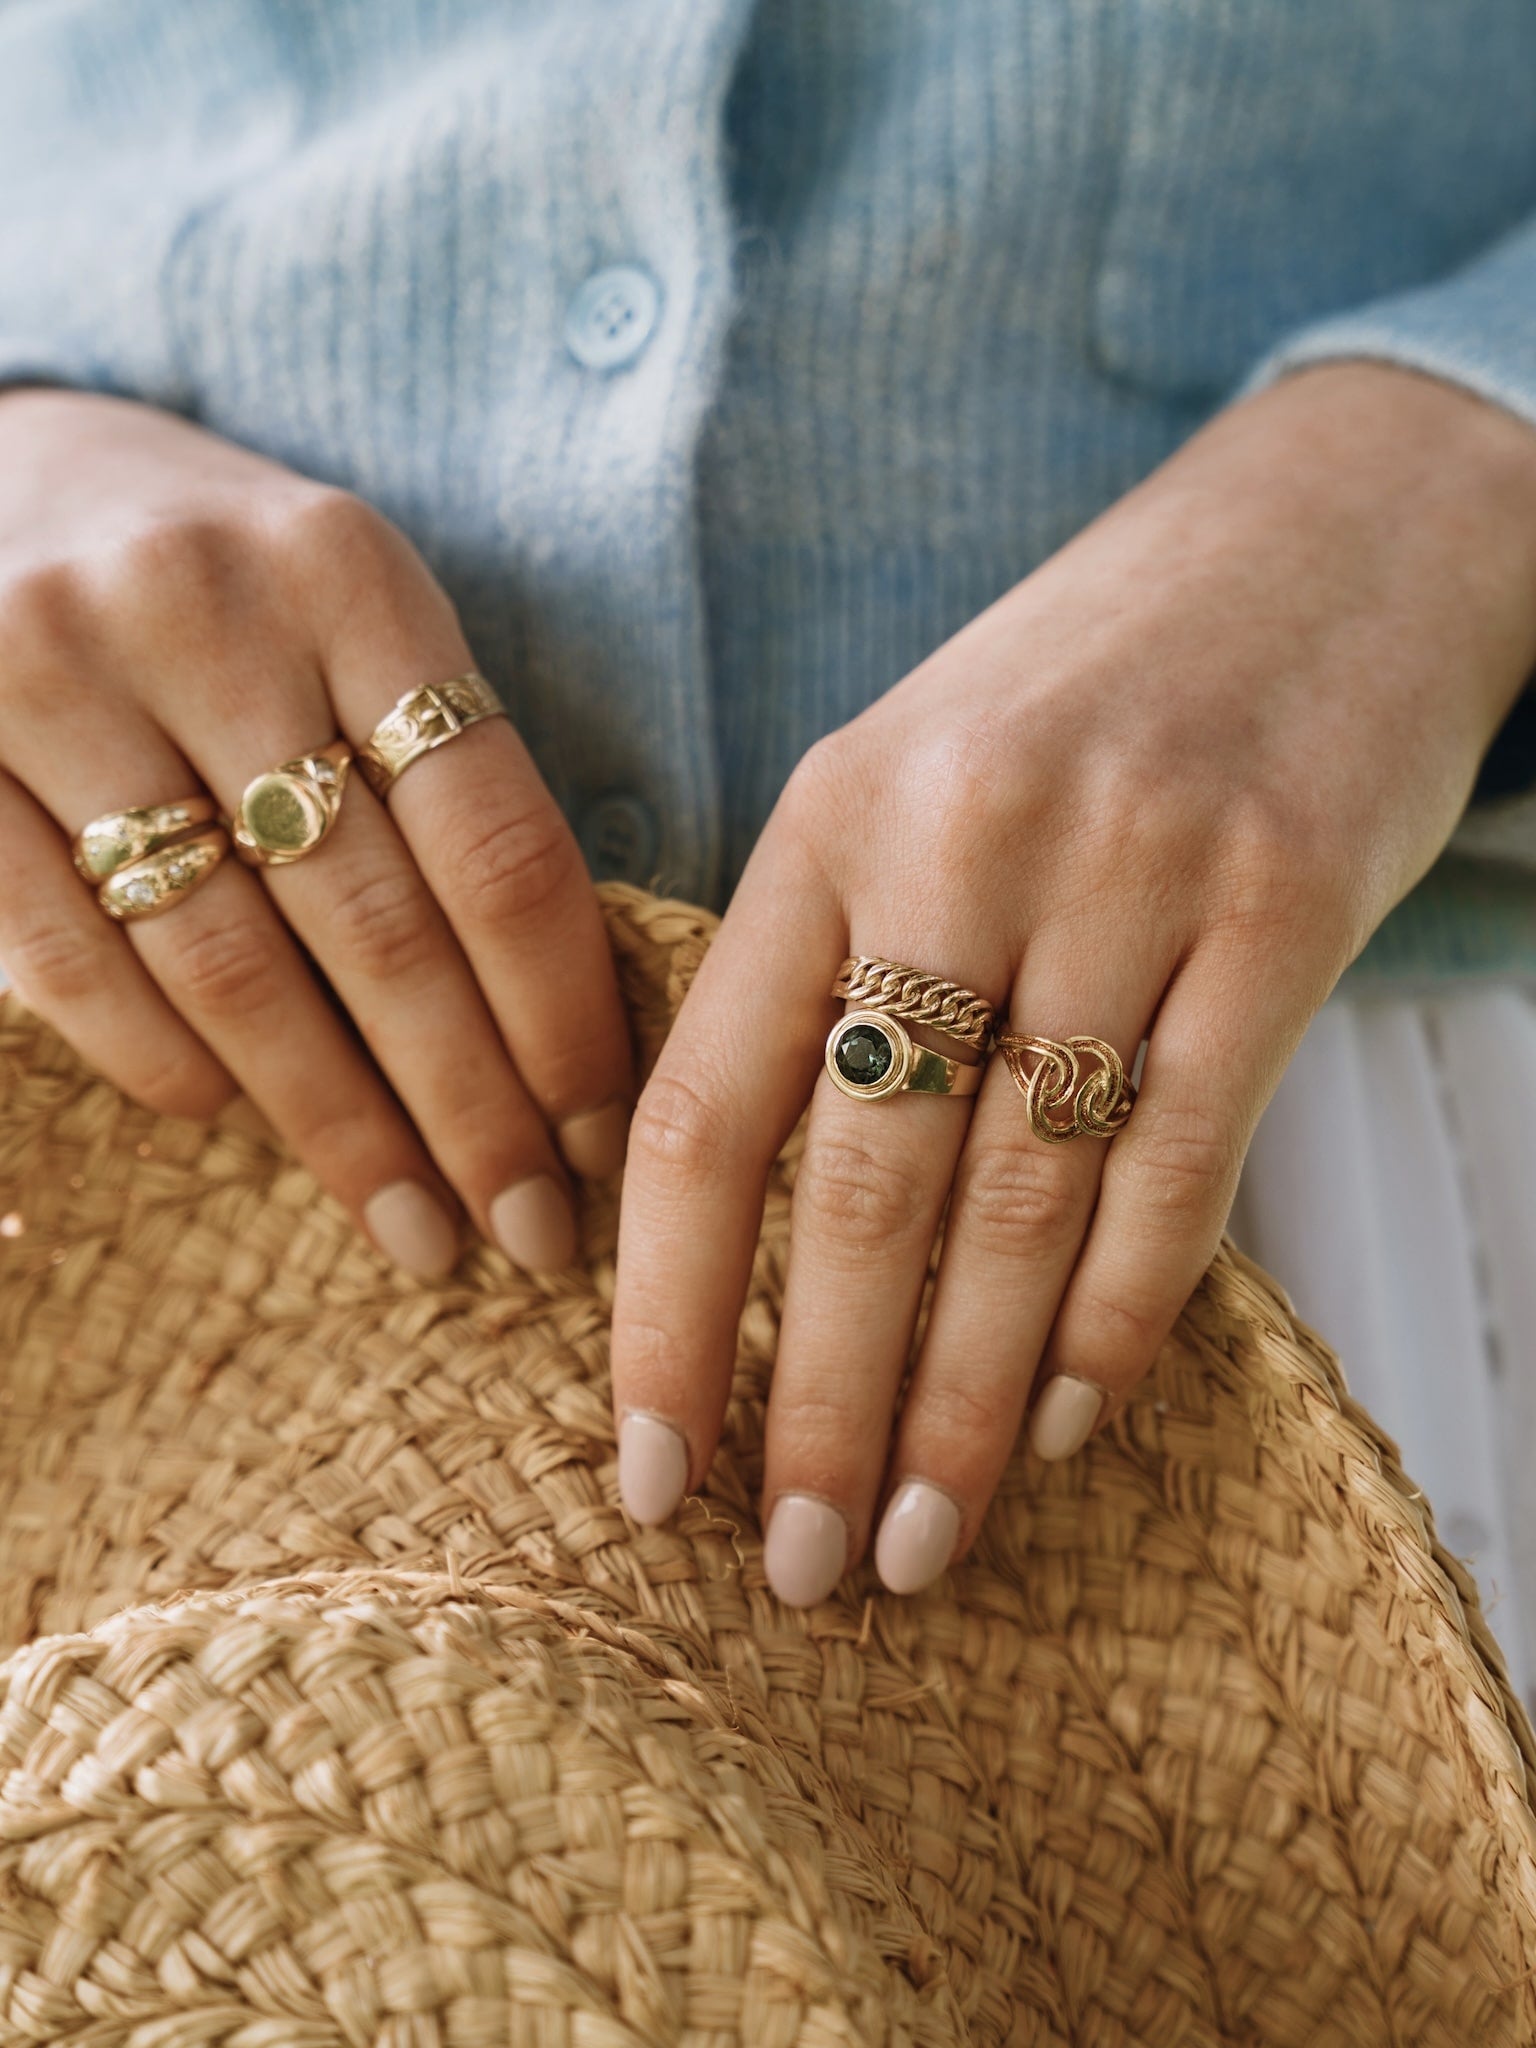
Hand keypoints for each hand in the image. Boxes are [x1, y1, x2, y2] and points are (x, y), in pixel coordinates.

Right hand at [0, 390, 632, 1272]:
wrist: (16, 472)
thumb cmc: (237, 588)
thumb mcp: (360, 625)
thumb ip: (443, 784)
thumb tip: (553, 1038)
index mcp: (351, 576)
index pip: (496, 844)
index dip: (562, 1015)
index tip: (600, 1136)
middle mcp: (202, 611)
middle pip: (377, 926)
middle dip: (469, 1108)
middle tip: (530, 1231)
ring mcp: (52, 674)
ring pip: (229, 965)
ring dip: (335, 1125)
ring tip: (415, 1228)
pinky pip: (69, 959)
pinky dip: (163, 1062)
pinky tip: (236, 1125)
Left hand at [611, 361, 1535, 1601]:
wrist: (1331, 524)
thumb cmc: (1093, 681)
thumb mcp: (915, 775)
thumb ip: (834, 960)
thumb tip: (759, 1226)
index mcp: (832, 811)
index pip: (703, 1106)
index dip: (657, 1310)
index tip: (644, 1470)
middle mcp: (960, 839)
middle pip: (857, 1184)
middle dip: (812, 1402)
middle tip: (796, 1567)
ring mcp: (1130, 874)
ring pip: (1017, 1201)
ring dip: (957, 1399)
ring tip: (918, 1541)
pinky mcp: (1285, 911)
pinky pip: (1182, 1165)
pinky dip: (1118, 1317)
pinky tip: (1061, 1423)